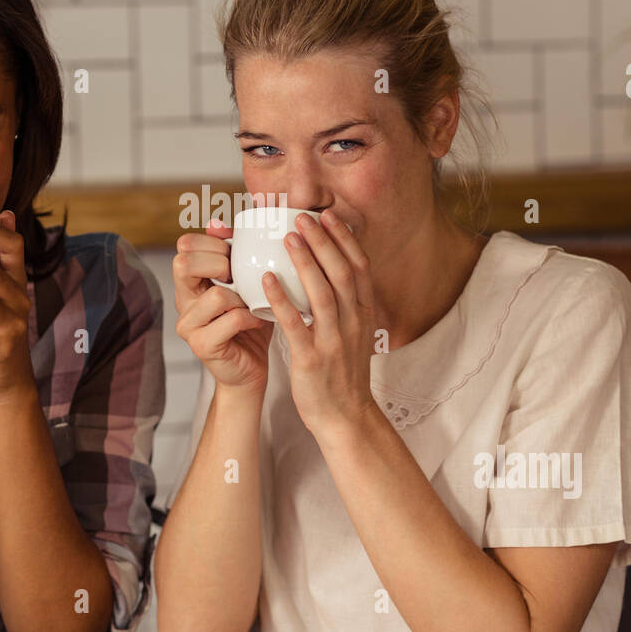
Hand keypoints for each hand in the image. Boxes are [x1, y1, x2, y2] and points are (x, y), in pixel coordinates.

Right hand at [174, 218, 273, 392]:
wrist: (250, 370)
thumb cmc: (249, 324)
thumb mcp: (242, 283)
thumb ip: (230, 254)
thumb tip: (217, 224)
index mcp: (189, 282)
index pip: (185, 246)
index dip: (213, 243)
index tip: (234, 253)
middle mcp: (182, 301)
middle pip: (185, 263)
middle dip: (220, 263)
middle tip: (239, 276)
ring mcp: (188, 325)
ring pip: (216, 294)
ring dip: (243, 297)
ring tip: (253, 304)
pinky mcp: (202, 345)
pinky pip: (232, 318)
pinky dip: (252, 317)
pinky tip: (258, 320)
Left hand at [262, 209, 376, 434]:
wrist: (345, 416)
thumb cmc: (344, 371)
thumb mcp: (355, 332)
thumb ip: (346, 302)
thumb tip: (332, 268)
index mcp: (364, 313)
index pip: (359, 267)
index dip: (344, 239)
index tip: (329, 216)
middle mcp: (353, 323)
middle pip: (341, 273)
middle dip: (323, 241)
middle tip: (302, 218)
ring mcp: (333, 341)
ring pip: (322, 293)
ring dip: (304, 262)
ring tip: (287, 238)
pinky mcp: (311, 359)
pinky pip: (295, 324)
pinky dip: (281, 299)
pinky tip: (266, 279)